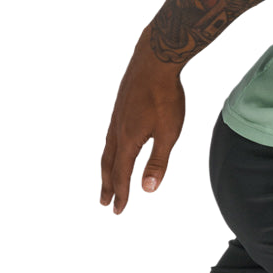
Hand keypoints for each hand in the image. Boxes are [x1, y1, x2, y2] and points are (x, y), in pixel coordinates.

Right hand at [100, 27, 184, 213]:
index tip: (118, 211)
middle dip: (108, 185)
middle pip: (109, 165)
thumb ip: (158, 162)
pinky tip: (115, 147)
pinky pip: (110, 136)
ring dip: (106, 168)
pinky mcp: (120, 108)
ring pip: (108, 149)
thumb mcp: (168, 134)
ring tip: (106, 180)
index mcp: (128, 141)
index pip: (122, 175)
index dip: (122, 194)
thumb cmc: (165, 97)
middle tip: (104, 202)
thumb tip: (148, 190)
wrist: (154, 61)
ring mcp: (116, 118)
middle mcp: (117, 131)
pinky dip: (109, 150)